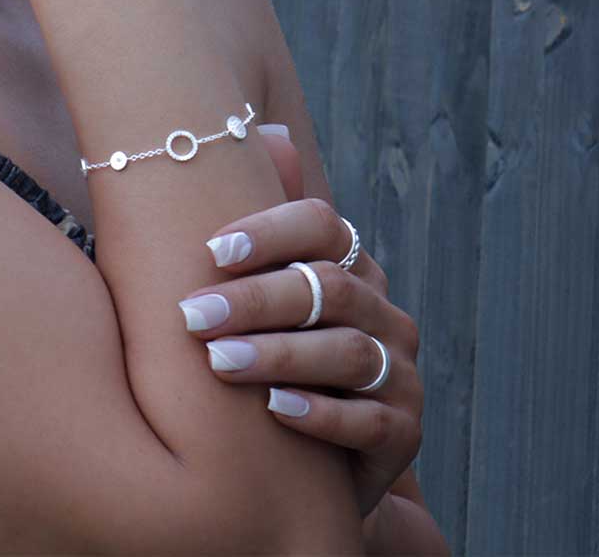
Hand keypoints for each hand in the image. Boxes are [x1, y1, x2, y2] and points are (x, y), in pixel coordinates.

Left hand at [177, 128, 423, 521]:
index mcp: (348, 265)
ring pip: (347, 352)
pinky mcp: (405, 433)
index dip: (271, 231)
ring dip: (280, 354)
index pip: (322, 225)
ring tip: (221, 362)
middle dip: (257, 299)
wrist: (299, 466)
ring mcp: (400, 372)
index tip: (212, 249)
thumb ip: (257, 226)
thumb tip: (270, 132)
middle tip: (193, 315)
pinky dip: (321, 413)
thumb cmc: (263, 360)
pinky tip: (276, 409)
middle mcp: (383, 311)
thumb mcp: (254, 296)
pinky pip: (370, 420)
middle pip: (327, 289)